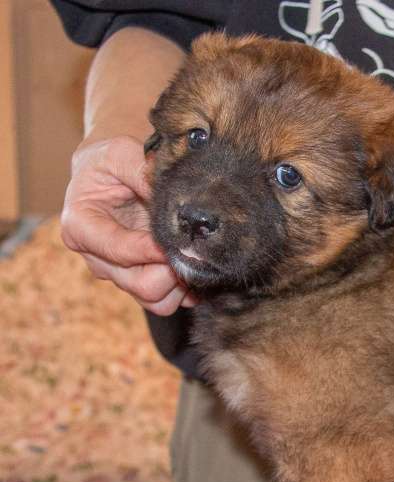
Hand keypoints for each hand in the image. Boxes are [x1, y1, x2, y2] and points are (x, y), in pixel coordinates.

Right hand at [60, 135, 195, 315]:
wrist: (112, 173)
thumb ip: (141, 170)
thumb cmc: (112, 161)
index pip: (120, 251)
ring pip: (156, 301)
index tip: (181, 236)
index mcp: (81, 226)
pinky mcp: (139, 281)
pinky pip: (167, 302)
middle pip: (142, 286)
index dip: (155, 249)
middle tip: (194, 246)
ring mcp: (118, 274)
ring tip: (194, 255)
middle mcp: (97, 258)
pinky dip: (186, 291)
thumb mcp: (121, 152)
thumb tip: (173, 194)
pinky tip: (196, 265)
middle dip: (174, 270)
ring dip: (182, 284)